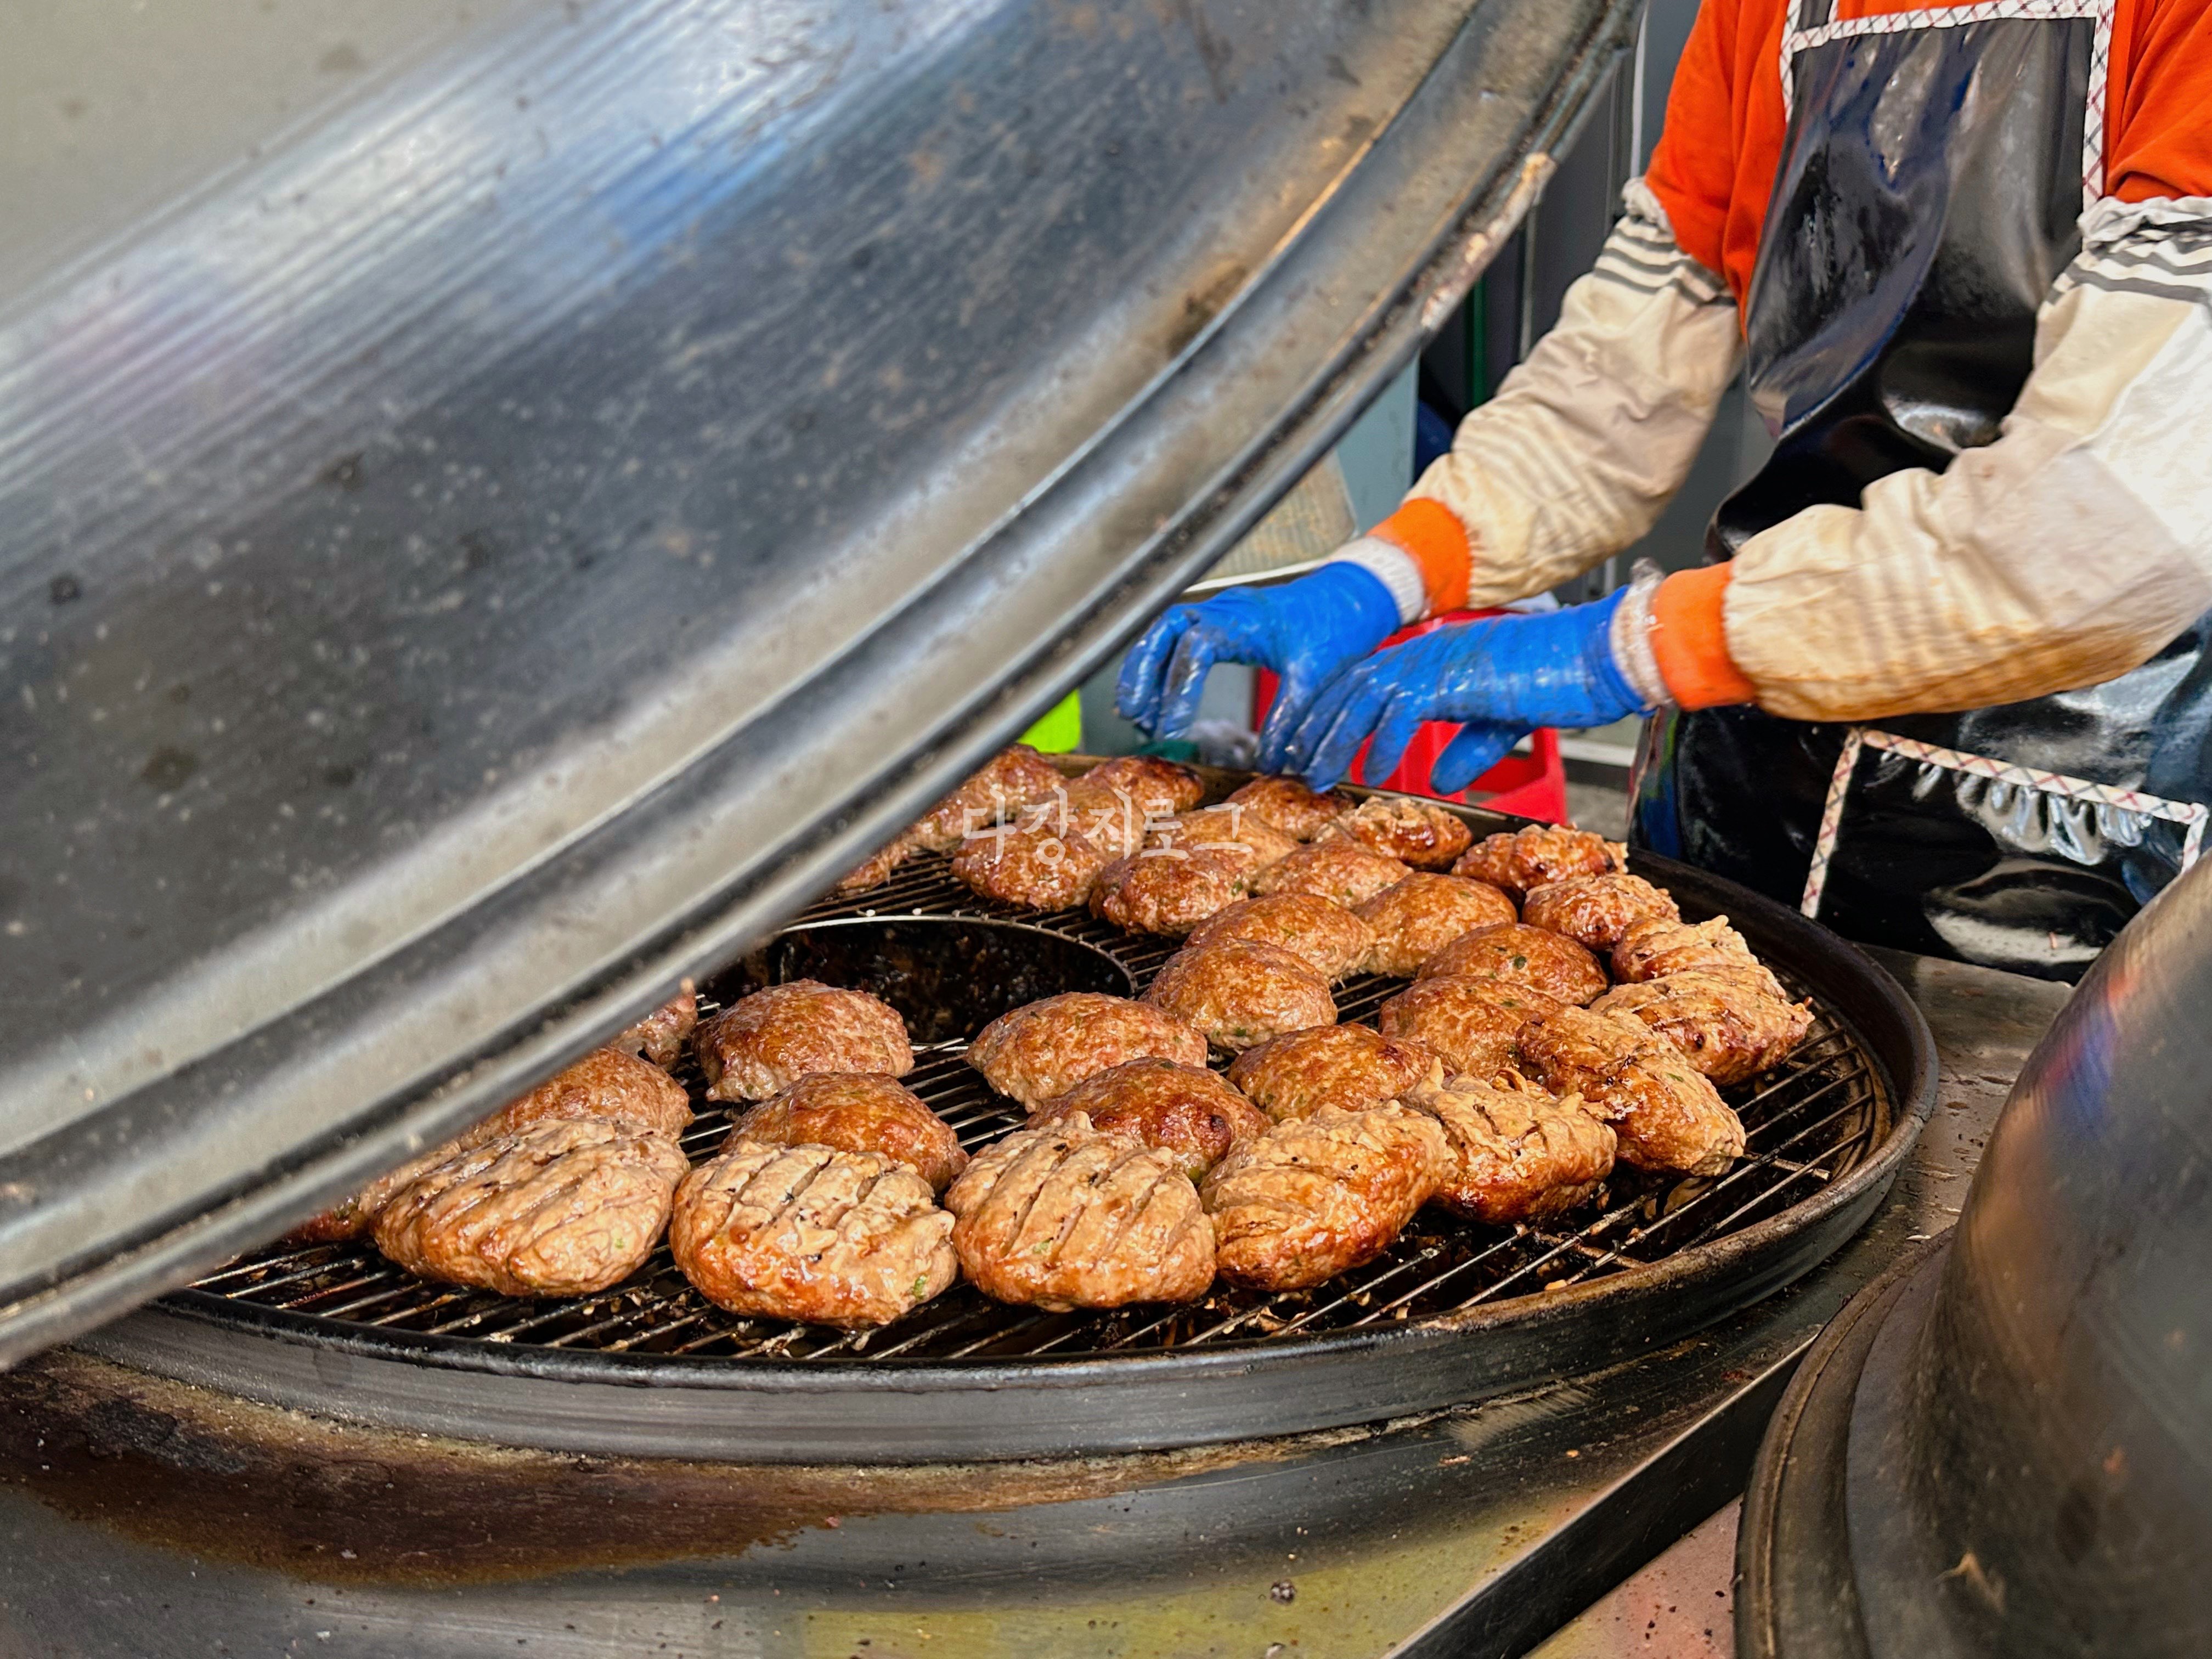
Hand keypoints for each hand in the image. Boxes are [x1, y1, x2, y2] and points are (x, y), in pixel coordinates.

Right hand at [1116, 562, 1400, 767]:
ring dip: (1147, 669)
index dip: (1176, 689)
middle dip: (1144, 674)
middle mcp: (1225, 609)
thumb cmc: (1337, 629)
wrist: (1354, 597)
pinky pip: (1180, 637)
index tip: (1170, 728)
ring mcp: (1221, 611)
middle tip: (1135, 716)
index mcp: (1245, 619)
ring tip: (1137, 712)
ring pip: (1165, 632)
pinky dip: (1163, 665)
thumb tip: (1268, 764)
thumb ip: (1289, 720)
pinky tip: (1158, 697)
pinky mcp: (1223, 620)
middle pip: (1165, 631)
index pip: (1194, 648)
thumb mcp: (1316, 679)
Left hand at [1283, 587, 1646, 792]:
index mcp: (1432, 658)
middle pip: (1349, 687)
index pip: (1363, 680)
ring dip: (1334, 740)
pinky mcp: (1454, 679)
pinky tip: (1368, 772)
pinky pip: (1402, 712)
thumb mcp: (1502, 726)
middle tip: (1290, 765)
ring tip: (1315, 776)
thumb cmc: (1560, 682)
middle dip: (1313, 728)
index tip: (1306, 747)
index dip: (1328, 713)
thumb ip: (1467, 749)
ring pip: (1363, 698)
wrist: (1598, 657)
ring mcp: (1437, 662)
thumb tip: (1441, 780)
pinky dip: (1382, 743)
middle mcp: (1426, 653)